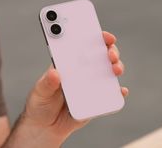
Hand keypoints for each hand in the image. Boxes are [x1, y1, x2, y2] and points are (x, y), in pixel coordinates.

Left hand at [14, 31, 127, 146]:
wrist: (46, 127)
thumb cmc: (41, 104)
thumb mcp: (40, 91)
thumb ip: (47, 83)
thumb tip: (55, 73)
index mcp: (68, 64)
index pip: (82, 45)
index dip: (94, 37)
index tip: (102, 34)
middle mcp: (82, 72)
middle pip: (100, 56)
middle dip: (109, 50)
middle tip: (110, 53)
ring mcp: (91, 85)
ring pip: (108, 72)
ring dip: (116, 67)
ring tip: (115, 69)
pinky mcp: (96, 100)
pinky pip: (110, 94)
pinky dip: (119, 92)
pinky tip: (121, 91)